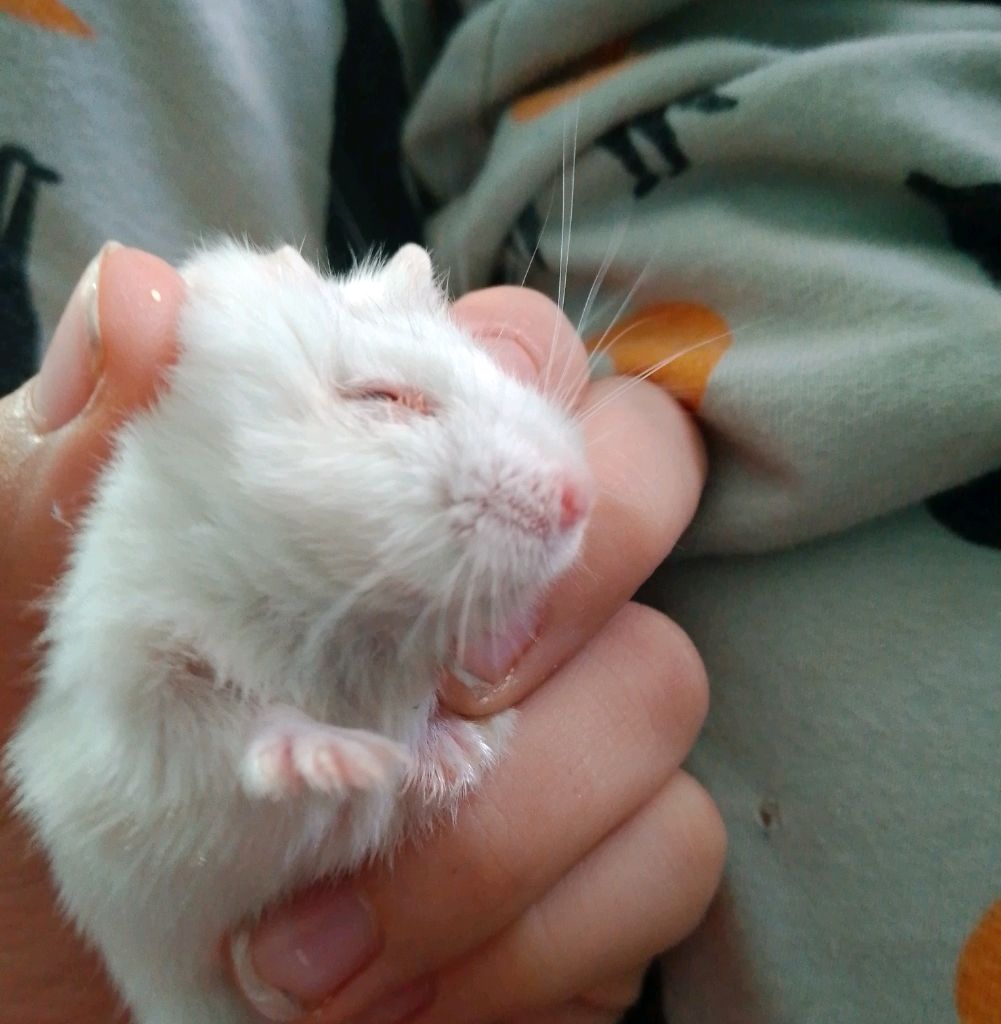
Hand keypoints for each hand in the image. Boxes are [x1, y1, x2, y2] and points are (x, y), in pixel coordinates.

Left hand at [0, 253, 723, 1023]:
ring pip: (663, 686)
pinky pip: (669, 854)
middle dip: (553, 593)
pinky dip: (537, 938)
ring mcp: (577, 719)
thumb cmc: (59, 776)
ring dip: (501, 829)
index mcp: (391, 485)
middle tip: (435, 699)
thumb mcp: (10, 614)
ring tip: (319, 946)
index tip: (412, 504)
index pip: (522, 360)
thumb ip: (61, 462)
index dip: (498, 401)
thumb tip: (138, 296)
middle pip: (644, 490)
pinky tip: (400, 992)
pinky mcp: (610, 862)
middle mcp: (508, 581)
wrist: (100, 980)